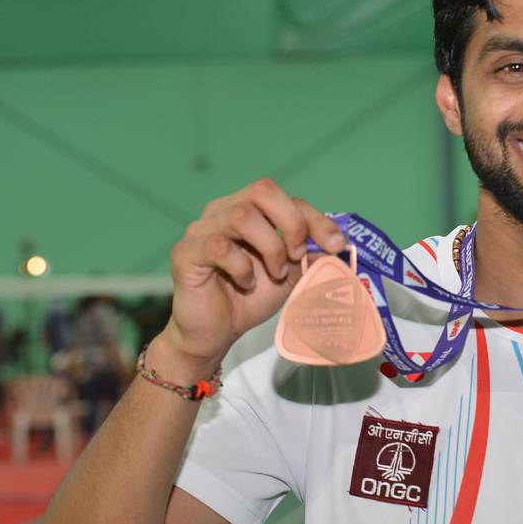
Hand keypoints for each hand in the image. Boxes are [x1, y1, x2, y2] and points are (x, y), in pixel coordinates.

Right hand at [160, 179, 345, 374]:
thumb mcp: (290, 273)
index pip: (284, 197)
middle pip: (262, 190)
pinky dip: (242, 267)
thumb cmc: (250, 298)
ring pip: (242, 215)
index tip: (336, 245)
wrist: (216, 333)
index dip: (314, 218)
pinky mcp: (185, 253)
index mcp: (247, 208)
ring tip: (275, 273)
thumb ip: (309, 254)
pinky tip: (247, 283)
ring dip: (270, 247)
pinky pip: (218, 246)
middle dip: (292, 223)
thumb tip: (336, 243)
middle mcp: (222, 211)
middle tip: (298, 256)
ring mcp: (201, 230)